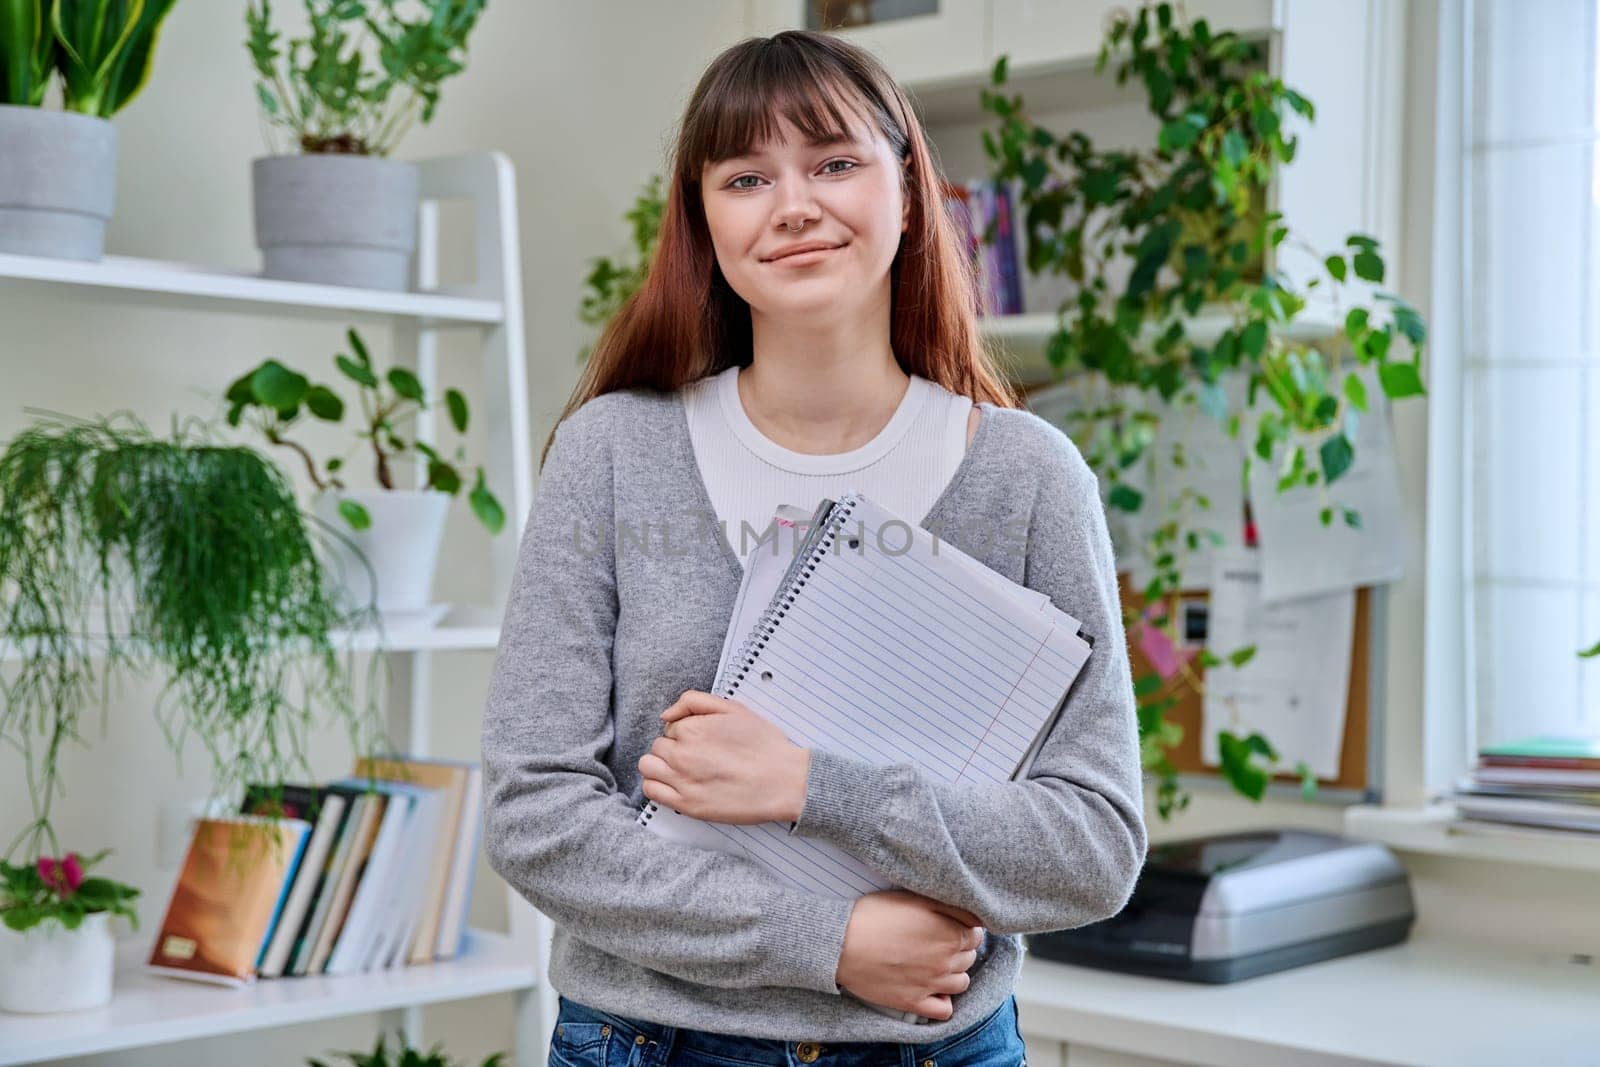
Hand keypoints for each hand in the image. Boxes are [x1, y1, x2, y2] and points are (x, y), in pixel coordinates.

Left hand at [638, 690, 810, 824]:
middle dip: (674, 749)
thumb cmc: (763, 746)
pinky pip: (651, 790)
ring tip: (683, 770)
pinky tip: (676, 784)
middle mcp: (682, 755)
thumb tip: (666, 714)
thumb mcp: (734, 708)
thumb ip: (695, 702)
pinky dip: (658, 785)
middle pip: (658, 746)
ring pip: (649, 766)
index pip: (670, 728)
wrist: (783, 781)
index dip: (686, 733)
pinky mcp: (686, 804)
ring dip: (660, 765)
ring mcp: (682, 781)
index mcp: (693, 729)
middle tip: (697, 756)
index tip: (703, 742)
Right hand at [835, 890, 986, 1020]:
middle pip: (969, 957)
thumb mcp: (915, 898)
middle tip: (938, 940)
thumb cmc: (876, 915)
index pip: (975, 934)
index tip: (949, 924)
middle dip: (959, 948)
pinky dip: (943, 1001)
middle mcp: (946, 962)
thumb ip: (950, 906)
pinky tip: (932, 989)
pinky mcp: (913, 1002)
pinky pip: (944, 1010)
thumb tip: (974, 918)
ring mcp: (931, 985)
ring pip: (961, 983)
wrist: (842, 943)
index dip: (963, 927)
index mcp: (949, 934)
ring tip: (935, 963)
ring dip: (954, 972)